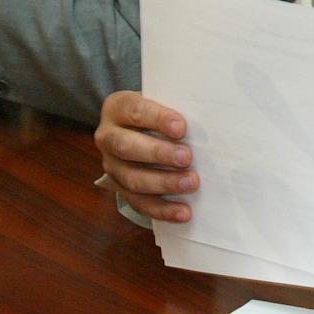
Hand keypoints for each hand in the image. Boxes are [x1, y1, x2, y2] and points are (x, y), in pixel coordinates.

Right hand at [95, 91, 197, 221]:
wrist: (140, 128)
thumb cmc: (159, 113)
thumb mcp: (162, 101)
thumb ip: (176, 108)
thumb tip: (206, 124)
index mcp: (117, 107)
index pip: (134, 111)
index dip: (157, 119)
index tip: (181, 128)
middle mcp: (107, 136)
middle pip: (126, 146)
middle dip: (158, 153)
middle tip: (187, 157)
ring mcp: (111, 165)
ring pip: (131, 179)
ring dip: (163, 183)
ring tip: (191, 183)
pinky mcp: (119, 189)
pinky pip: (138, 203)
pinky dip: (162, 209)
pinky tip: (184, 211)